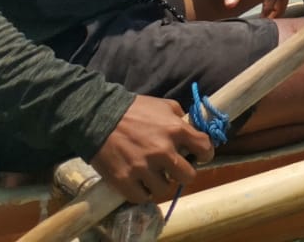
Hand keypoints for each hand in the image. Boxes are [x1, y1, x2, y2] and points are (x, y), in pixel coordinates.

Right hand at [89, 94, 213, 203]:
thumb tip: (191, 130)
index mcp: (176, 130)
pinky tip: (140, 184)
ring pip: (164, 189)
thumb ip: (180, 119)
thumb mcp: (164, 106)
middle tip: (174, 169)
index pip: (204, 148)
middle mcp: (163, 151)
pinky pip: (142, 197)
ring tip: (153, 175)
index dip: (205, 154)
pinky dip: (142, 193)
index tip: (199, 156)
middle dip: (184, 173)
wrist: (98, 117)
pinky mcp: (124, 180)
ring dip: (161, 183)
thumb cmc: (134, 109)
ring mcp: (143, 168)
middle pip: (188, 176)